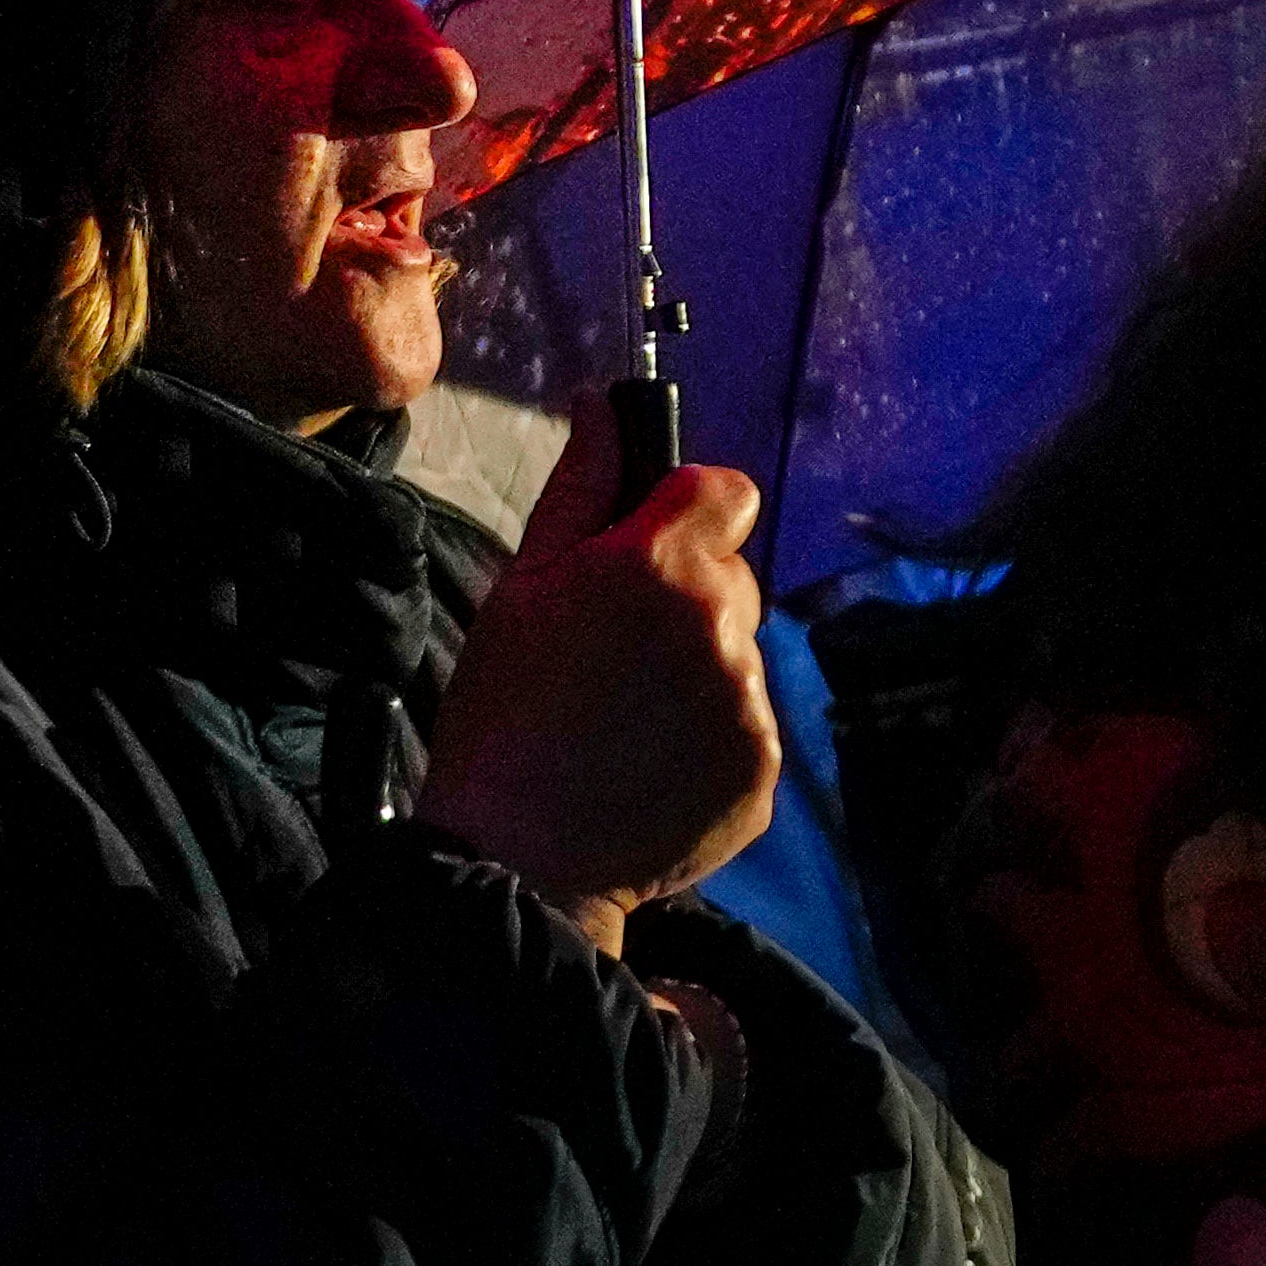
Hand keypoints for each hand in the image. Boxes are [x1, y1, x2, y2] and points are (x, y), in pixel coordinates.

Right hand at [413, 431, 784, 937]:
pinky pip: (748, 725)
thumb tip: (602, 406)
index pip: (728, 491)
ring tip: (627, 719)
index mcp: (661, 564)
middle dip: (688, 597)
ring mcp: (749, 702)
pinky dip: (711, 738)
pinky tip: (650, 763)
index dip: (688, 511)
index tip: (651, 545)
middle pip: (732, 577)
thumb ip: (578, 488)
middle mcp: (722, 624)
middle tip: (618, 652)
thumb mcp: (521, 587)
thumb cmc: (503, 716)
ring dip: (700, 669)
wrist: (518, 859)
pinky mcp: (762, 767)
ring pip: (739, 653)